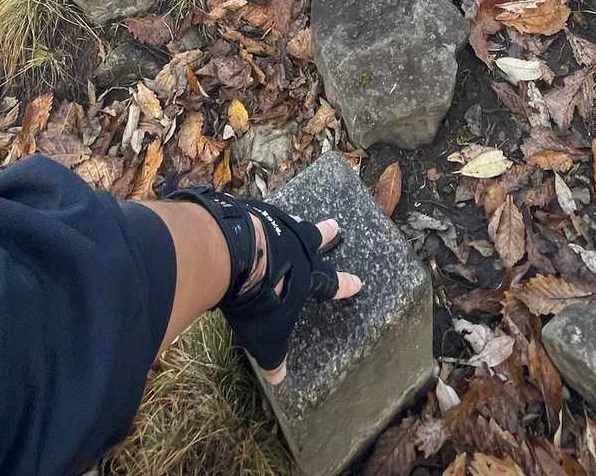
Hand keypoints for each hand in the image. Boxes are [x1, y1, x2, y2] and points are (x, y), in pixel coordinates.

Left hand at [243, 214, 361, 384]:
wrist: (236, 253)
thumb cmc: (258, 300)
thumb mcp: (266, 336)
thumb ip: (274, 356)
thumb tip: (278, 380)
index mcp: (306, 278)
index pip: (330, 284)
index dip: (345, 285)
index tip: (359, 282)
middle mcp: (295, 249)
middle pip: (315, 239)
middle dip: (326, 234)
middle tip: (336, 225)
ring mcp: (275, 227)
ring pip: (291, 224)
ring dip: (296, 223)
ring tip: (298, 218)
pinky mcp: (253, 215)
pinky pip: (262, 215)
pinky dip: (262, 216)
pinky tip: (255, 214)